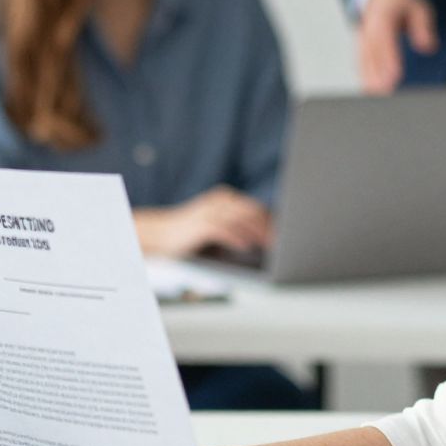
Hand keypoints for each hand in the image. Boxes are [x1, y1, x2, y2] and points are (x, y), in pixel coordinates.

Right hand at [135, 188, 272, 259]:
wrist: (158, 234)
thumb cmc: (191, 234)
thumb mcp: (216, 226)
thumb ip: (237, 227)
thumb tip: (265, 238)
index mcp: (226, 199)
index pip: (256, 208)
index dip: (272, 221)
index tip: (287, 234)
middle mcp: (219, 201)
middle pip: (252, 211)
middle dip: (269, 226)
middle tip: (282, 241)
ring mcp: (209, 211)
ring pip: (240, 219)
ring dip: (257, 232)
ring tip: (269, 244)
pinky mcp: (200, 224)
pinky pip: (222, 229)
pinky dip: (236, 237)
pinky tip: (246, 246)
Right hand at [356, 0, 436, 93]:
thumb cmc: (403, 4)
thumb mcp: (420, 8)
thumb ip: (424, 27)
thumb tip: (428, 47)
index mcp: (383, 14)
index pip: (384, 37)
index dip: (388, 58)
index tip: (395, 76)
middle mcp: (369, 26)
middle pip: (371, 52)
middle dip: (377, 73)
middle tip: (385, 92)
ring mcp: (363, 36)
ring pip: (363, 59)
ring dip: (368, 78)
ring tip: (377, 95)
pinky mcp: (361, 46)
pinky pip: (361, 62)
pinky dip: (364, 76)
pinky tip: (370, 91)